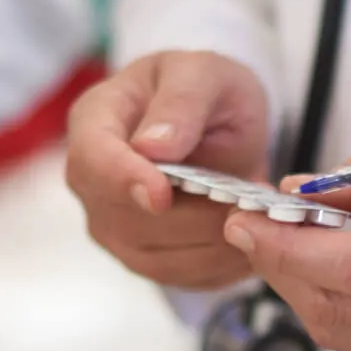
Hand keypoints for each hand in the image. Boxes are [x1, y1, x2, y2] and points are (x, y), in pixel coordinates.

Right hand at [66, 50, 269, 288]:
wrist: (221, 123)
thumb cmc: (205, 89)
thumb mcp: (205, 75)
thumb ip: (182, 103)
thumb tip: (152, 147)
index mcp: (96, 121)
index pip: (92, 159)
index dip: (122, 181)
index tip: (161, 195)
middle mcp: (95, 181)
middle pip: (124, 218)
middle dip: (190, 218)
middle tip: (246, 204)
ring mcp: (116, 224)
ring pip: (155, 256)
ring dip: (212, 246)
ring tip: (258, 220)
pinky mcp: (148, 255)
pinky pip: (180, 276)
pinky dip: (221, 266)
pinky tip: (252, 244)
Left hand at [224, 201, 350, 350]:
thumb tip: (303, 189)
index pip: (347, 268)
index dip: (286, 245)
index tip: (248, 220)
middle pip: (333, 308)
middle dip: (279, 267)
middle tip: (253, 230)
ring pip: (343, 333)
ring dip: (298, 289)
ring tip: (278, 248)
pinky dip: (330, 308)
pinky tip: (319, 275)